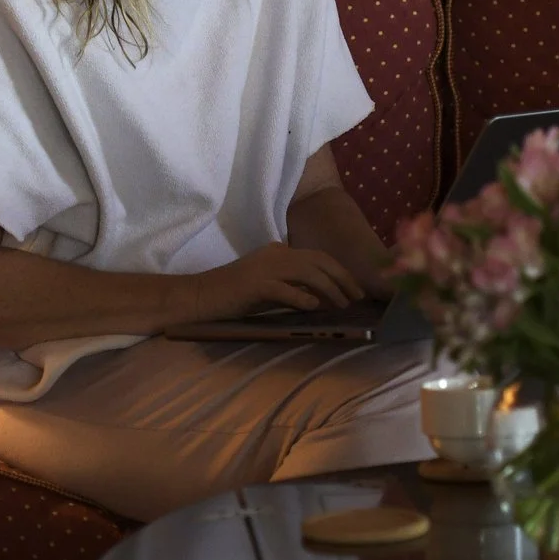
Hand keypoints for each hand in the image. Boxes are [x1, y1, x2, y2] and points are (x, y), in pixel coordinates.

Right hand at [194, 243, 368, 318]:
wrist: (201, 296)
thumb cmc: (235, 295)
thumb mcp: (270, 288)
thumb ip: (294, 289)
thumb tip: (323, 300)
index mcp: (279, 252)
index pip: (318, 257)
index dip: (340, 272)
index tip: (355, 290)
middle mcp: (275, 254)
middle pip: (318, 261)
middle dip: (342, 279)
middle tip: (357, 298)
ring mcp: (265, 268)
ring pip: (307, 273)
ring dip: (329, 289)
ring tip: (342, 305)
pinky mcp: (254, 284)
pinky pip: (284, 289)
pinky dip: (302, 297)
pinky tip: (314, 307)